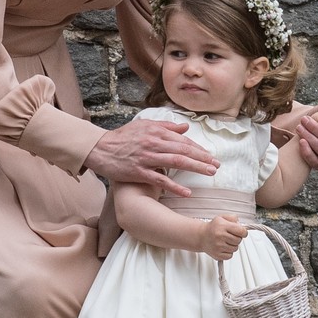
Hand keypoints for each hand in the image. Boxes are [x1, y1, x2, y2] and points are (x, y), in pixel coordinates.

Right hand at [87, 119, 218, 196]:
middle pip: (184, 150)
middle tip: (217, 165)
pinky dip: (174, 186)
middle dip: (203, 158)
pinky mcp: (139, 172)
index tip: (210, 155)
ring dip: (195, 168)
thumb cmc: (123, 137)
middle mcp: (154, 143)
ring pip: (176, 162)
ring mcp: (147, 158)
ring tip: (210, 173)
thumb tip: (185, 127)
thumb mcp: (145, 126)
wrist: (100, 148)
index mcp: (157, 131)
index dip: (198, 148)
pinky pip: (160, 179)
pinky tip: (187, 192)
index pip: (183, 140)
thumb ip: (166, 126)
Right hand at [200, 215, 247, 260]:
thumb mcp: (222, 217)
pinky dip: (228, 252)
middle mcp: (220, 236)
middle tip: (232, 236)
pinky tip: (223, 247)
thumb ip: (233, 218)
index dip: (244, 232)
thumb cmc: (213, 227)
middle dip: (237, 238)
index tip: (243, 232)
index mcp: (222, 226)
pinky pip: (230, 255)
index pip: (241, 231)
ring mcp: (218, 246)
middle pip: (239, 240)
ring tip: (226, 241)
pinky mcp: (217, 255)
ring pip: (235, 248)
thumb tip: (241, 225)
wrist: (201, 236)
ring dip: (233, 245)